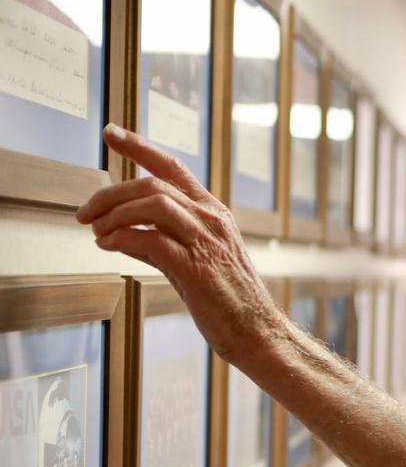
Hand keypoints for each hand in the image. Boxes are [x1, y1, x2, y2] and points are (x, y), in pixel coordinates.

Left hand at [76, 125, 285, 367]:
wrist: (258, 333)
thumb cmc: (228, 301)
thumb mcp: (196, 260)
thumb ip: (162, 241)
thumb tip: (120, 234)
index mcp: (213, 213)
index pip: (172, 168)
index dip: (139, 147)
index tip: (111, 133)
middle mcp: (212, 220)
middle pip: (152, 185)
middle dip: (109, 194)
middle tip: (85, 214)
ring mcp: (206, 241)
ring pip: (152, 204)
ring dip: (114, 215)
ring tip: (98, 232)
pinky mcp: (197, 267)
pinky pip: (150, 239)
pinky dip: (121, 238)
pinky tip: (108, 246)